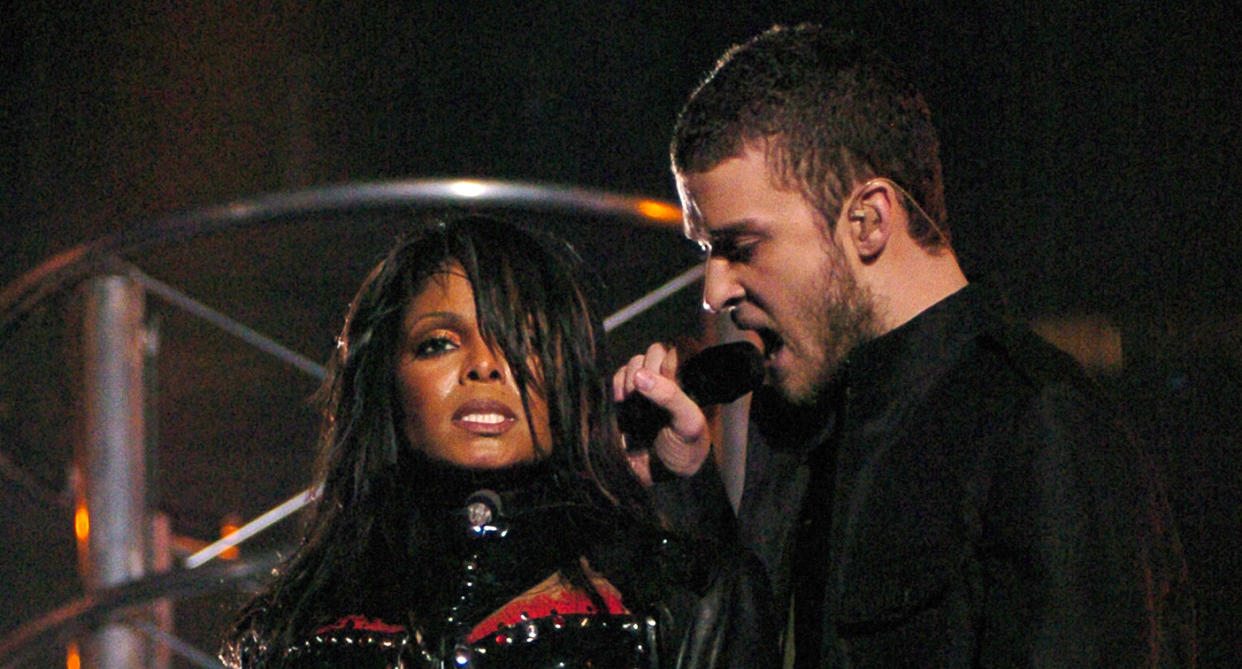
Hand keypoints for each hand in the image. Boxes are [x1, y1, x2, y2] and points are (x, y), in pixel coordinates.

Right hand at [612, 343, 711, 482]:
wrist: (660, 478)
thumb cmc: (684, 450)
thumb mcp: (687, 424)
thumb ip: (670, 396)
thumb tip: (640, 375)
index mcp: (695, 379)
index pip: (684, 347)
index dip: (672, 358)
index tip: (669, 378)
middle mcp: (672, 377)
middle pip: (656, 350)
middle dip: (649, 369)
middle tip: (648, 394)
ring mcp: (648, 385)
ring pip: (636, 361)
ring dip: (631, 378)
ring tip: (633, 401)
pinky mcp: (627, 394)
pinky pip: (618, 375)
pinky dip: (617, 384)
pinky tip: (621, 401)